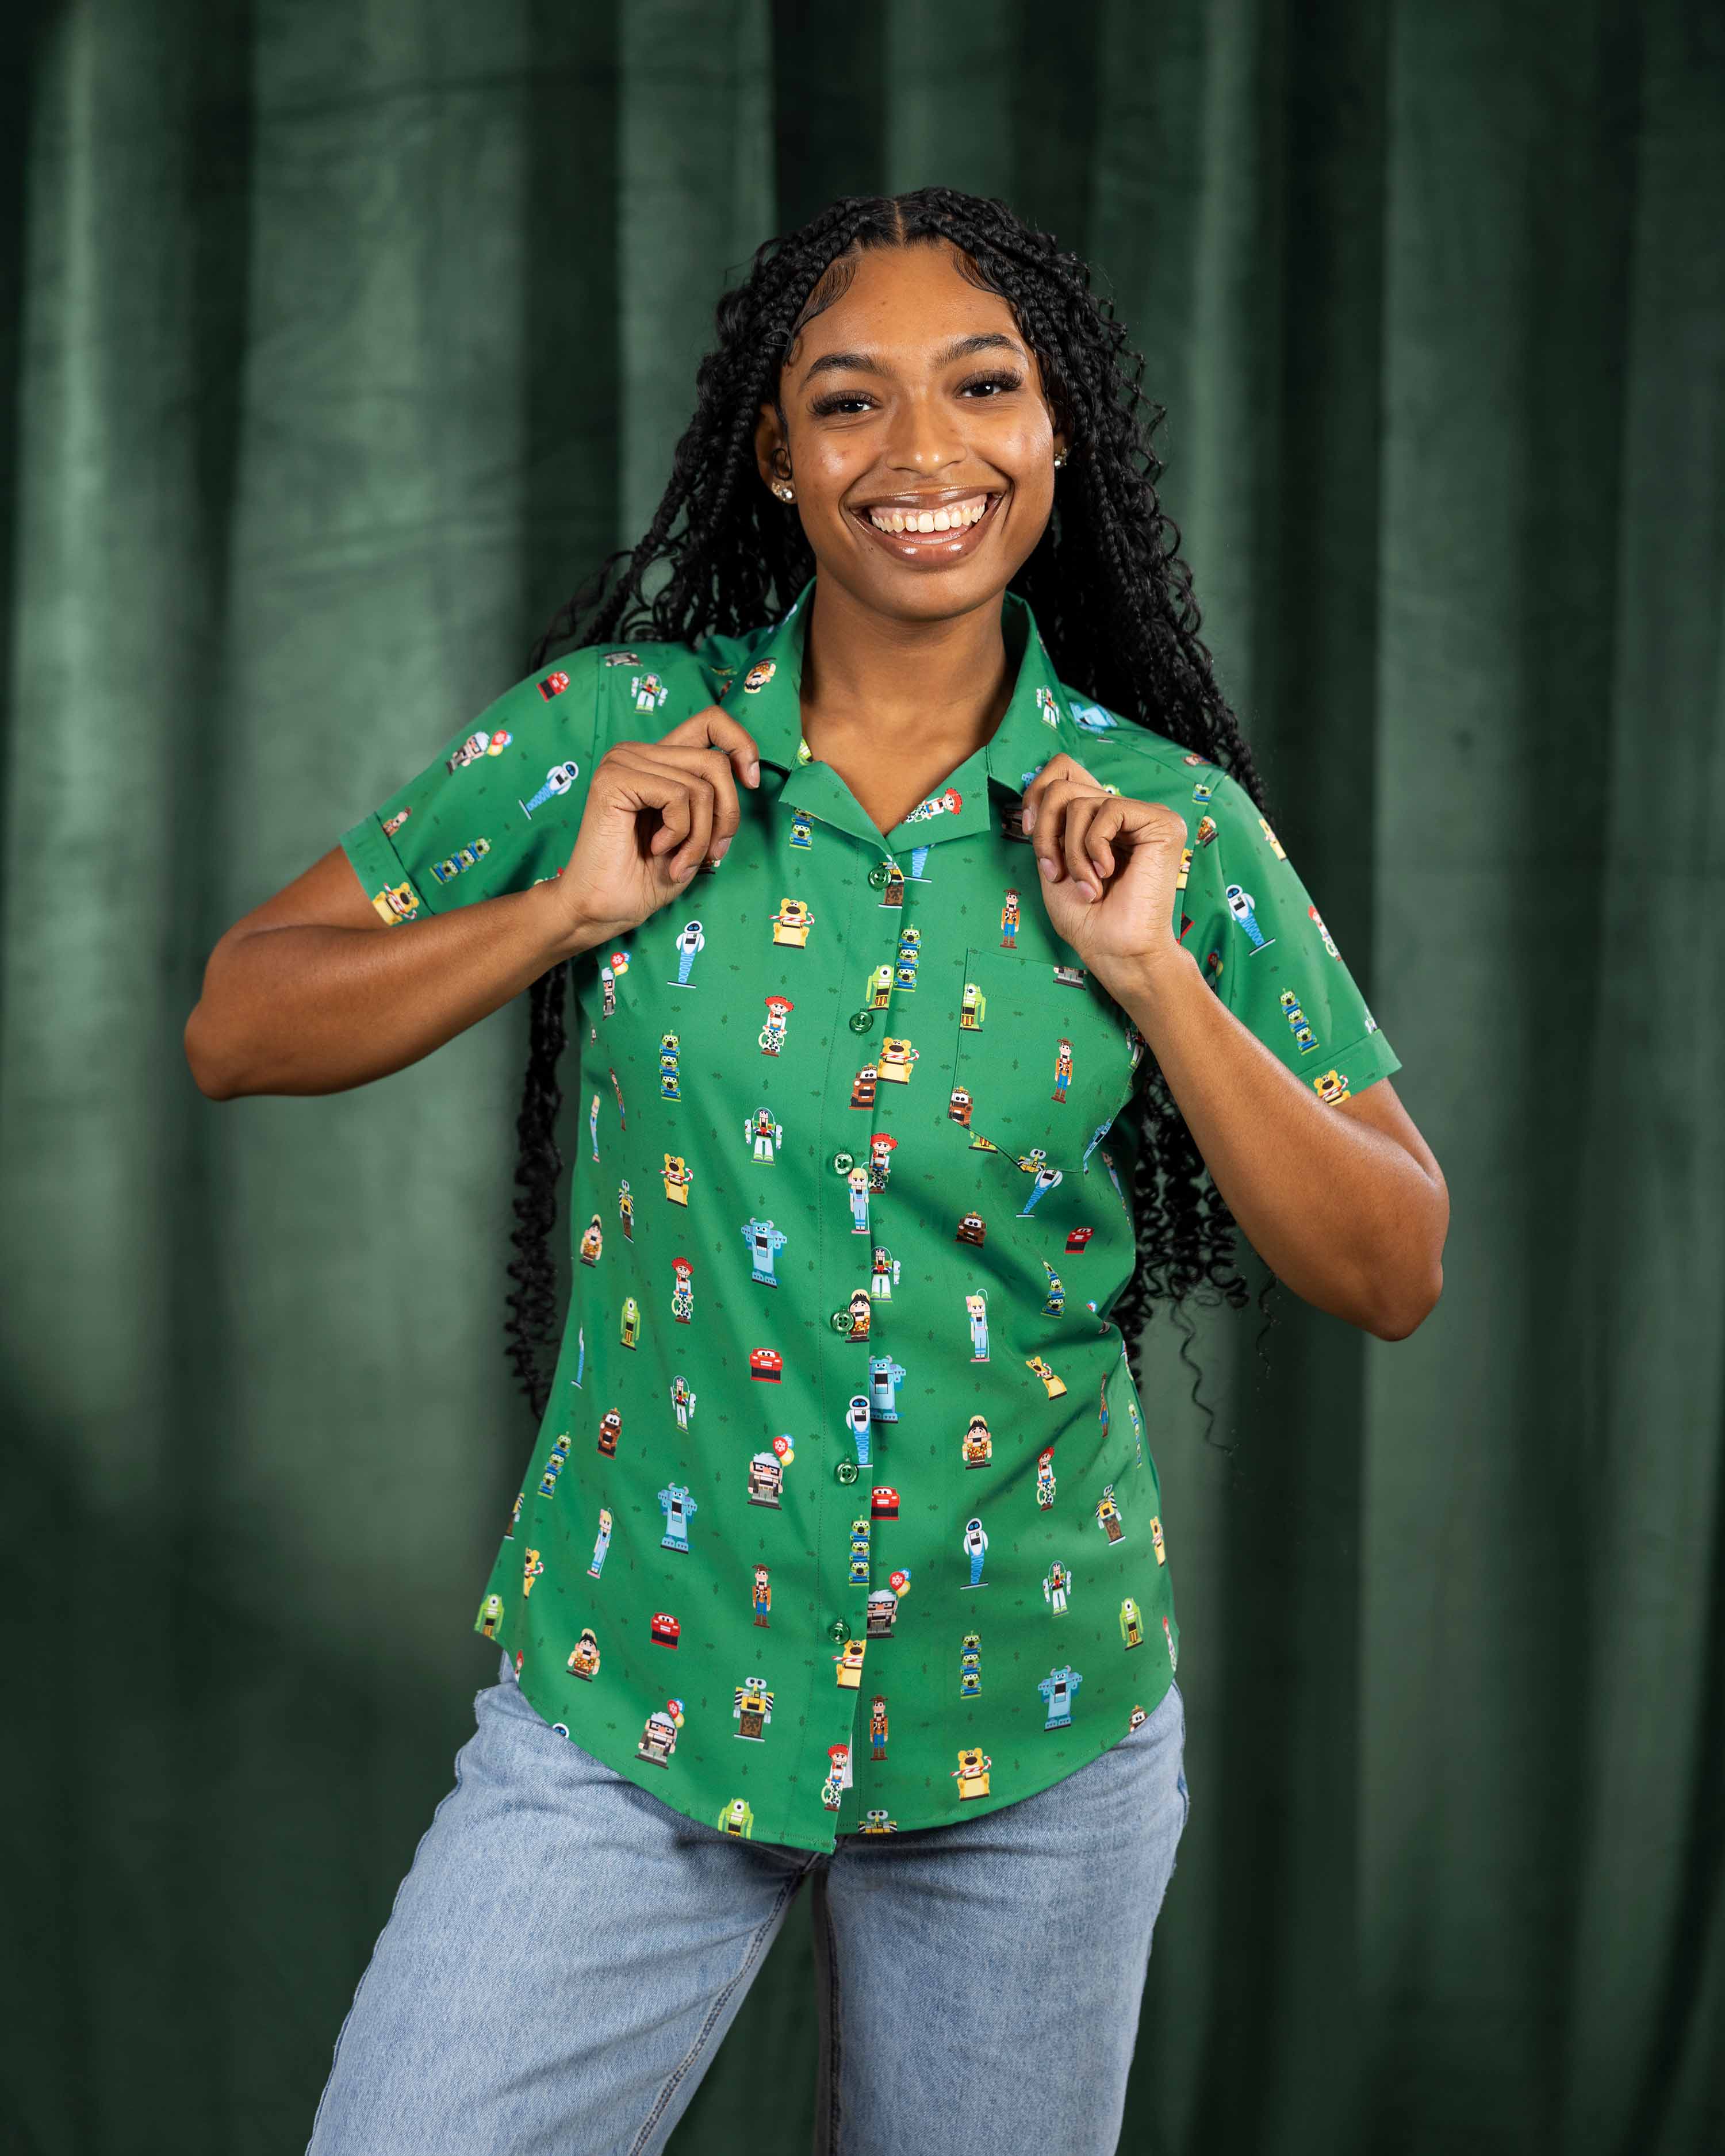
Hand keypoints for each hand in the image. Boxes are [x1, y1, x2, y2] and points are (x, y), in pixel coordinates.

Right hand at [551, 705, 759, 953]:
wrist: (602, 908)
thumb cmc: (646, 876)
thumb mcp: (697, 833)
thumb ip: (715, 799)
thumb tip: (748, 776)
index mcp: (658, 760)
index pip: (711, 722)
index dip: (742, 745)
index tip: (752, 781)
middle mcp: (639, 753)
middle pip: (715, 762)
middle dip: (726, 816)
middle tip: (712, 853)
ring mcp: (623, 762)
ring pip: (701, 785)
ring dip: (701, 836)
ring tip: (680, 862)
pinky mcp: (615, 779)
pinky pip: (678, 796)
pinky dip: (680, 832)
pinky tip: (658, 849)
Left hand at [1020, 753, 1190, 995]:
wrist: (1115, 949)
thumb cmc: (1086, 917)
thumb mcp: (1053, 861)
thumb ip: (1048, 822)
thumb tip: (1037, 789)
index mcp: (1098, 820)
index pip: (1064, 770)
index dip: (1036, 792)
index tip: (1029, 831)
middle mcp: (1122, 812)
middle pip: (1063, 784)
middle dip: (1046, 830)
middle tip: (1054, 871)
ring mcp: (1143, 815)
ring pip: (1080, 800)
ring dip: (1070, 851)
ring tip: (1087, 884)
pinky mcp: (1161, 822)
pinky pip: (1108, 810)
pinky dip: (1093, 847)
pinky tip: (1107, 873)